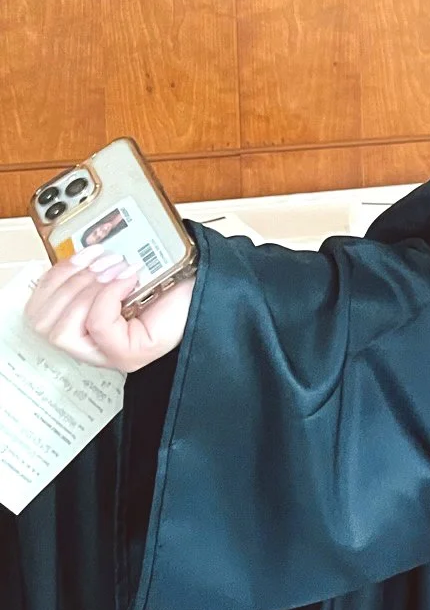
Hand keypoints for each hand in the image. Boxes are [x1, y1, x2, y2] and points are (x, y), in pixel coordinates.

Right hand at [24, 254, 193, 371]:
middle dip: (69, 284)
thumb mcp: (122, 268)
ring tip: (116, 269)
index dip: (52, 279)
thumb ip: (92, 268)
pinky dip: (109, 296)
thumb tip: (77, 254)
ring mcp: (110, 353)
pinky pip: (99, 327)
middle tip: (104, 262)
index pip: (38, 312)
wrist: (212, 284)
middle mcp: (93, 344)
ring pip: (64, 331)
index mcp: (83, 322)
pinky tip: (130, 279)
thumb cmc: (173, 279)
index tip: (83, 254)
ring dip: (86, 290)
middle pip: (44, 324)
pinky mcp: (129, 354)